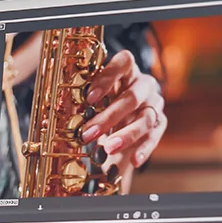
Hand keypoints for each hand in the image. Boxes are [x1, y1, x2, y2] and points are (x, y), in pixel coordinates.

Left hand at [81, 50, 166, 181]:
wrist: (123, 119)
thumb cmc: (105, 103)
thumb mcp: (96, 100)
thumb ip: (86, 102)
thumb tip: (61, 116)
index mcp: (127, 71)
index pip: (124, 62)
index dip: (107, 77)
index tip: (89, 98)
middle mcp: (144, 84)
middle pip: (132, 97)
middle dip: (109, 116)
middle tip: (89, 134)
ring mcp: (154, 103)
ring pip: (145, 118)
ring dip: (126, 135)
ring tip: (109, 149)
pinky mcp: (160, 122)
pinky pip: (155, 135)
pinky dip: (144, 149)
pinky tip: (134, 160)